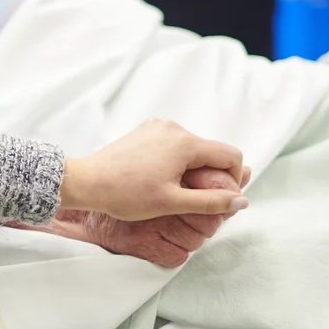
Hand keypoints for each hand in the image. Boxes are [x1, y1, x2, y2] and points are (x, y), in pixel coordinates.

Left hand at [61, 120, 246, 220]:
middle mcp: (174, 127)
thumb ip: (211, 202)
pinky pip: (173, 145)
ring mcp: (158, 126)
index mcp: (186, 142)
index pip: (231, 155)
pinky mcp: (145, 131)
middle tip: (192, 200)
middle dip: (210, 175)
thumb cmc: (126, 194)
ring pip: (192, 148)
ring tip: (171, 192)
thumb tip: (242, 201)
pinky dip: (175, 161)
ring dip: (192, 169)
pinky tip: (157, 179)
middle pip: (211, 151)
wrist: (86, 182)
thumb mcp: (172, 202)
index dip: (233, 180)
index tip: (219, 199)